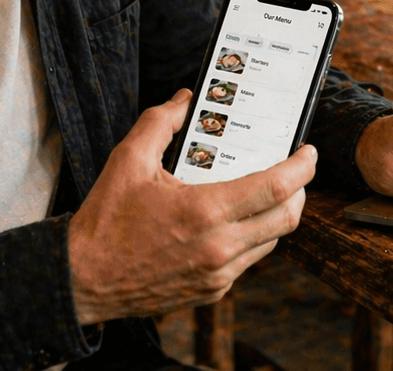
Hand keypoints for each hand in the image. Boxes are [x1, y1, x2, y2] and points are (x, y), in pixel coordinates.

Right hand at [66, 90, 314, 324]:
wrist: (83, 280)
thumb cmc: (105, 221)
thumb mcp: (128, 160)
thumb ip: (160, 123)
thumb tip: (184, 100)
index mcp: (205, 211)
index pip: (276, 188)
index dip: (302, 167)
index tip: (309, 152)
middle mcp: (219, 247)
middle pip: (287, 218)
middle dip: (299, 191)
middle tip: (294, 171)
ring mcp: (218, 275)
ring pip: (270, 242)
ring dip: (276, 216)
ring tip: (266, 193)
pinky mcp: (212, 292)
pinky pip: (247, 261)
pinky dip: (251, 239)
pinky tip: (233, 222)